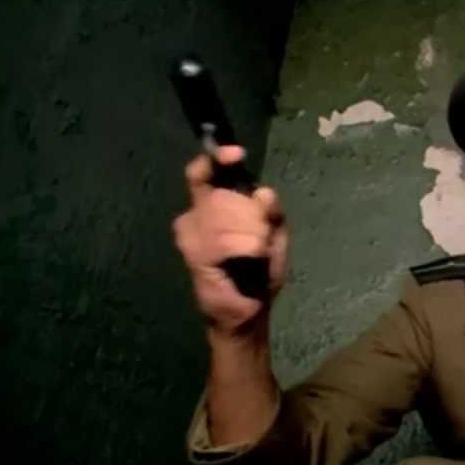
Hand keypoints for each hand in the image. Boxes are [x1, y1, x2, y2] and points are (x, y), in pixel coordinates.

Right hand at [172, 145, 288, 334]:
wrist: (249, 309)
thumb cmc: (259, 270)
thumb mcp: (274, 234)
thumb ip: (271, 211)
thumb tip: (264, 193)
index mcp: (213, 205)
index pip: (203, 172)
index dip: (217, 159)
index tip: (235, 154)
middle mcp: (194, 214)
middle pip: (226, 194)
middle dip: (254, 216)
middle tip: (261, 240)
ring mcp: (191, 234)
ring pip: (228, 215)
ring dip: (253, 236)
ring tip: (255, 254)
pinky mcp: (194, 254)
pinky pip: (227, 240)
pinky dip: (247, 249)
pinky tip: (247, 261)